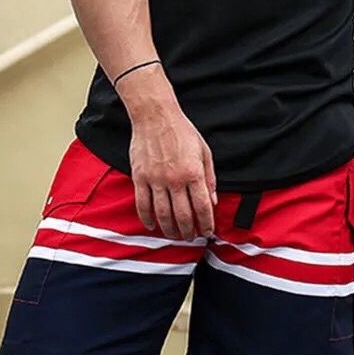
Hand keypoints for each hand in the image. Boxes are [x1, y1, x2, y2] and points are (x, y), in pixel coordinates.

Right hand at [128, 104, 216, 240]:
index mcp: (194, 173)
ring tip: (175, 235)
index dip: (207, 224)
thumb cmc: (182, 131)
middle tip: (191, 237)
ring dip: (170, 229)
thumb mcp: (204, 151)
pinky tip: (152, 226)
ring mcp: (156, 180)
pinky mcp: (140, 178)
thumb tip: (213, 201)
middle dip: (189, 231)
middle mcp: (175, 179)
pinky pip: (143, 205)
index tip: (208, 232)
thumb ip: (210, 177)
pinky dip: (147, 219)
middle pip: (183, 215)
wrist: (156, 116)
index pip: (203, 207)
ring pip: (163, 214)